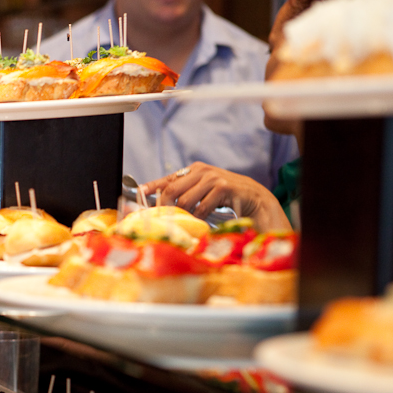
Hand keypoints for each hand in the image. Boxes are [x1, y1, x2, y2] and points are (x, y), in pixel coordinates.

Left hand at [143, 162, 291, 232]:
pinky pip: (202, 208)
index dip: (151, 186)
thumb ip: (185, 192)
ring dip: (183, 215)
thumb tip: (161, 203)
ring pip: (185, 201)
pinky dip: (199, 217)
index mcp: (193, 170)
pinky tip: (201, 221)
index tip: (139, 193)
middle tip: (162, 220)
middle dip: (164, 207)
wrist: (254, 198)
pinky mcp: (223, 188)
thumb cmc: (225, 197)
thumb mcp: (203, 190)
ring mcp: (213, 178)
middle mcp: (201, 171)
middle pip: (172, 190)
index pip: (167, 179)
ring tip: (185, 222)